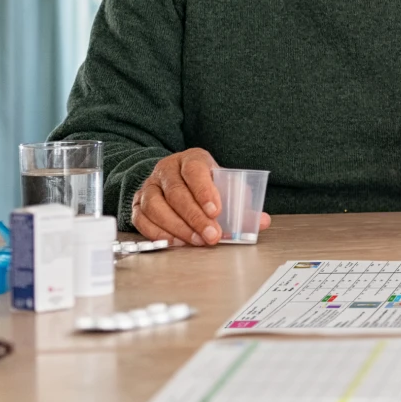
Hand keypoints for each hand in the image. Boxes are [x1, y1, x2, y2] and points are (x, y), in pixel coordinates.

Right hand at [132, 148, 272, 245]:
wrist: (175, 177)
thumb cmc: (205, 183)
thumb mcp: (225, 185)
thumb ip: (242, 202)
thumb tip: (262, 222)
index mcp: (191, 159)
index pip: (195, 171)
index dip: (204, 191)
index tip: (216, 210)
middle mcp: (167, 170)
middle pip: (176, 193)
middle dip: (195, 217)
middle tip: (211, 235)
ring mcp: (149, 186)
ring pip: (156, 207)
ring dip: (178, 227)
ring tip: (197, 241)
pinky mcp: (139, 204)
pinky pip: (142, 219)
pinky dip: (159, 233)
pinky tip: (176, 242)